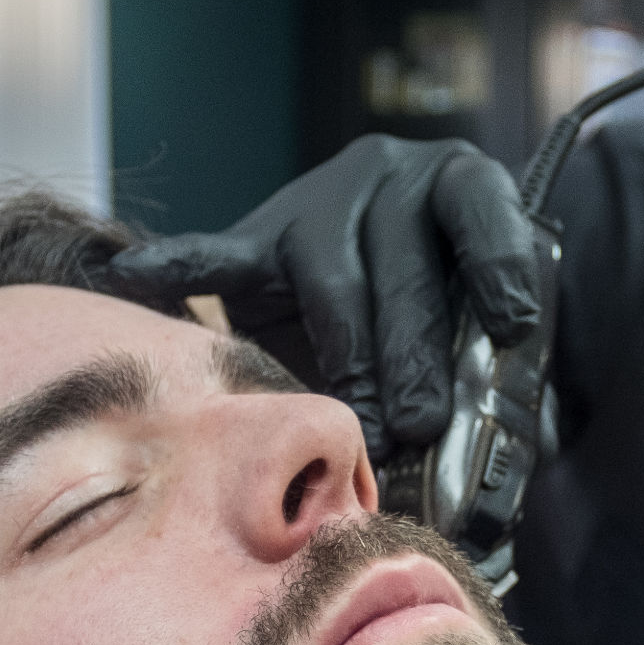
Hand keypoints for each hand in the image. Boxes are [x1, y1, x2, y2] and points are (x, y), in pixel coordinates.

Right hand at [106, 136, 540, 458]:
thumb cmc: (458, 314)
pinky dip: (176, 268)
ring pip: (328, 276)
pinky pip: (216, 256)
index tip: (510, 324)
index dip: (497, 264)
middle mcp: (387, 178)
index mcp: (459, 183)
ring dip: (348, 357)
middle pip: (398, 262)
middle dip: (410, 350)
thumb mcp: (494, 329)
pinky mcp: (260, 238)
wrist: (397, 264)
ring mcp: (318, 203)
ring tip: (357, 424)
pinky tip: (132, 277)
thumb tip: (506, 466)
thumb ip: (506, 381)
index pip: (481, 210)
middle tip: (420, 421)